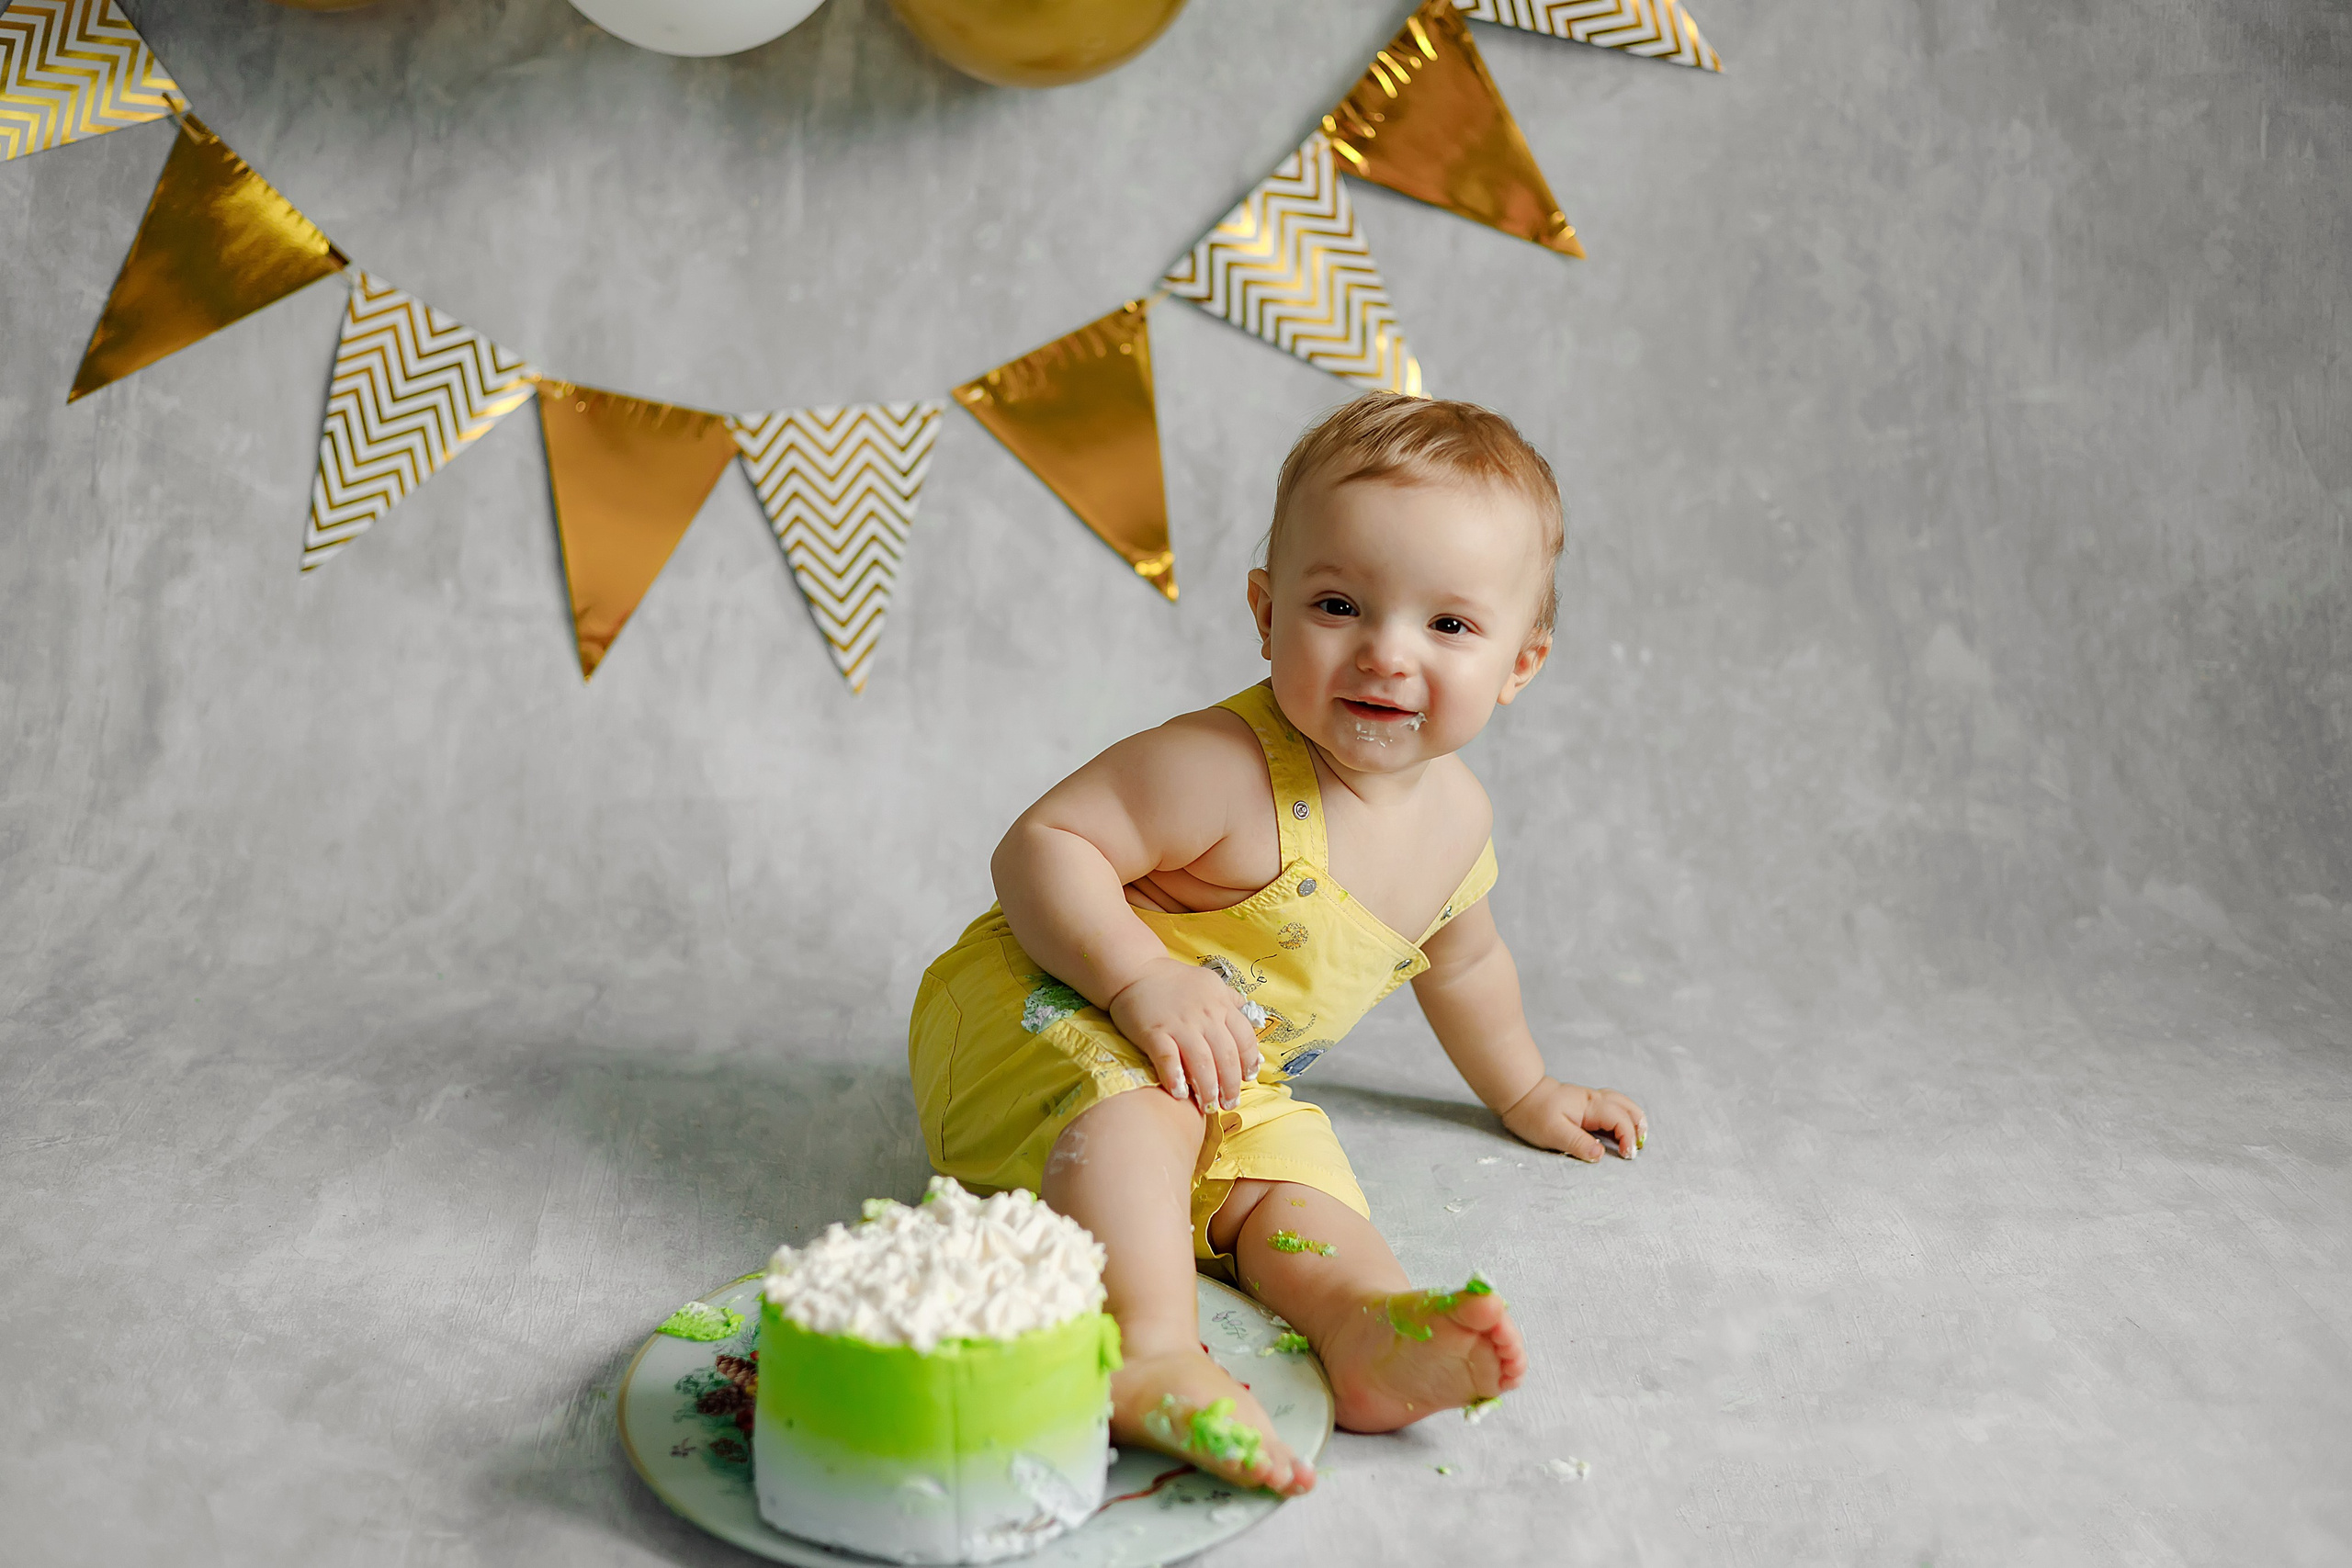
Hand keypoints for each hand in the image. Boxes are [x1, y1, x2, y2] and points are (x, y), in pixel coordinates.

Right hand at [1106, 958, 1264, 1112]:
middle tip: (1229, 1103)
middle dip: (1230, 1085)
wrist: (1135, 970)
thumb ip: (1230, 1000)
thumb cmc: (1174, 980)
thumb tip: (1249, 1016)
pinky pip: (1167, 1059)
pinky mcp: (1153, 1032)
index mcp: (1220, 1004)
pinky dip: (1175, 1078)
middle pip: (1226, 1056)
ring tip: (1208, 1105)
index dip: (1249, 1062)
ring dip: (1208, 1088)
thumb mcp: (1209, 982)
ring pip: (1201, 1062)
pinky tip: (1179, 1094)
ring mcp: (1178, 1024)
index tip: (1248, 1079)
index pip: (1245, 1038)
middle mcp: (1204, 1015)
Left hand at [1500, 1077, 1647, 1162]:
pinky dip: (1622, 1115)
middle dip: (1638, 1125)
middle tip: (1640, 1145)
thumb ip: (1578, 1143)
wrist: (1520, 1095)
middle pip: (1627, 1107)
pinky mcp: (1585, 1103)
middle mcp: (1594, 1099)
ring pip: (1622, 1103)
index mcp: (1590, 1106)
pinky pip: (1612, 1105)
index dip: (1628, 1138)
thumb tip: (1600, 1155)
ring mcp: (1590, 1099)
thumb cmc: (1533, 1114)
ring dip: (1633, 1119)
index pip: (1620, 1120)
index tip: (1626, 1155)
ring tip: (1638, 1136)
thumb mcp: (1553, 1133)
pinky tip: (1621, 1127)